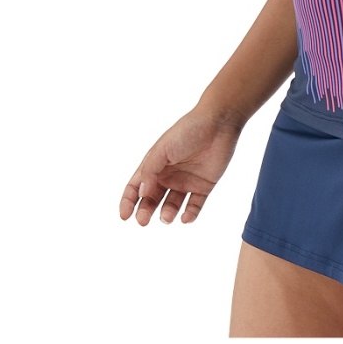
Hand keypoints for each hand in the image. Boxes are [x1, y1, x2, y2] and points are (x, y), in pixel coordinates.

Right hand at [120, 107, 244, 225]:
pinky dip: (190, 215)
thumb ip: (150, 171)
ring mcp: (186, 181)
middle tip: (143, 220)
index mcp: (155, 165)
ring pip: (172, 205)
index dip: (128, 201)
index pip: (136, 186)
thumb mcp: (162, 149)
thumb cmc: (187, 131)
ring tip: (166, 217)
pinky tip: (185, 218)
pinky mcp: (204, 186)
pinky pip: (195, 205)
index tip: (124, 216)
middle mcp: (169, 175)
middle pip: (152, 199)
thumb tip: (140, 193)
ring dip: (167, 214)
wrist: (218, 123)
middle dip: (145, 211)